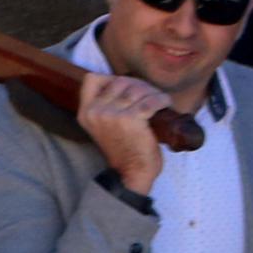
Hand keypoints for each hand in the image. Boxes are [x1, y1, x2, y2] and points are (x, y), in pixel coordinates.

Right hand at [77, 70, 173, 194]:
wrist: (132, 174)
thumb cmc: (123, 150)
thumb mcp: (103, 127)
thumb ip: (105, 109)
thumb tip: (126, 87)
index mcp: (86, 112)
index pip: (91, 79)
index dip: (110, 78)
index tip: (125, 86)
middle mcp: (96, 111)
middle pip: (118, 81)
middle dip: (137, 83)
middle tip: (149, 92)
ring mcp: (113, 114)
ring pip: (135, 89)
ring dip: (151, 91)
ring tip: (159, 98)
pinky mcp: (132, 119)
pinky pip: (149, 101)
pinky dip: (160, 99)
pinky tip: (166, 102)